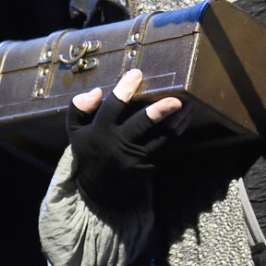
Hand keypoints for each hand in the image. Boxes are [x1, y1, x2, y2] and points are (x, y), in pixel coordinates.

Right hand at [67, 69, 190, 208]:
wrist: (99, 192)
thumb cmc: (90, 152)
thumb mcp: (76, 132)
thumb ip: (79, 109)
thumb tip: (96, 90)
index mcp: (100, 132)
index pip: (112, 107)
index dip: (124, 90)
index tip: (137, 73)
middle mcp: (118, 145)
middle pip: (141, 126)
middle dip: (159, 112)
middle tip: (176, 100)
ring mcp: (136, 158)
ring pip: (161, 138)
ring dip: (176, 122)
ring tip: (189, 105)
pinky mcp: (149, 168)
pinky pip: (165, 148)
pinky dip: (176, 133)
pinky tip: (184, 120)